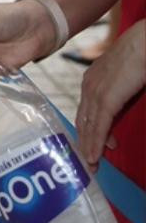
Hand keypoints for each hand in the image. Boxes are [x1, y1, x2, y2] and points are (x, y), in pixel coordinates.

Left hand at [77, 20, 143, 165]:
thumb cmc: (142, 57)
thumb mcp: (127, 82)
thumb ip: (121, 98)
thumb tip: (119, 115)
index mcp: (93, 79)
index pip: (87, 111)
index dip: (89, 131)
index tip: (92, 148)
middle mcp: (90, 85)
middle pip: (84, 119)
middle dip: (86, 142)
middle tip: (90, 164)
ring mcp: (96, 90)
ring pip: (89, 124)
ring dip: (90, 146)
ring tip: (92, 165)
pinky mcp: (106, 96)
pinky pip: (98, 123)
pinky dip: (96, 141)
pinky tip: (95, 155)